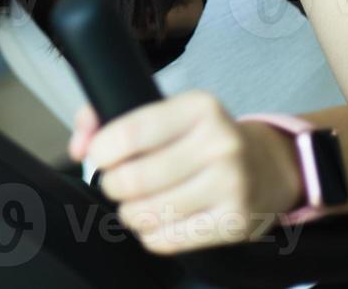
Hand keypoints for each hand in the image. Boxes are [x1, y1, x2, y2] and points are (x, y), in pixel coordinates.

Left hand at [67, 91, 303, 254]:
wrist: (268, 166)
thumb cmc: (201, 138)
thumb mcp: (166, 113)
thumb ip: (108, 117)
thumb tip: (78, 146)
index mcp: (199, 108)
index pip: (130, 132)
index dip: (101, 151)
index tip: (98, 157)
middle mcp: (219, 144)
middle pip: (135, 179)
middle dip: (111, 185)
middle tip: (115, 183)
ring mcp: (231, 186)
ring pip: (148, 213)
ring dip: (128, 212)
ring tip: (133, 204)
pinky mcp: (235, 223)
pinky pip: (168, 240)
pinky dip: (149, 234)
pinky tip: (155, 221)